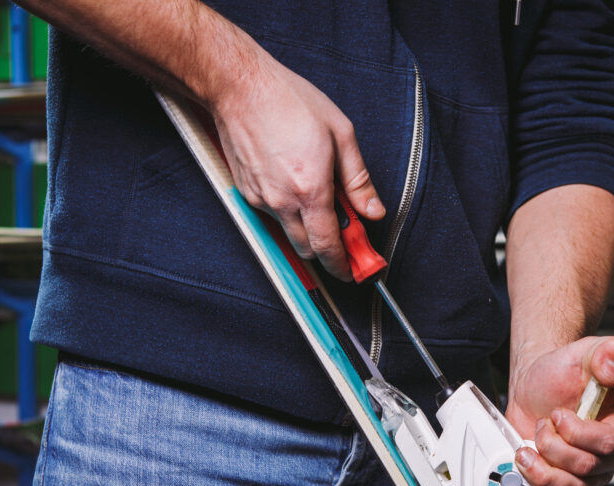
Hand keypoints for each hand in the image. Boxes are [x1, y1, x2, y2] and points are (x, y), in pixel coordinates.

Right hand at [207, 48, 384, 280]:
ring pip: (289, 233)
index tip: (354, 270)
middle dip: (328, 251)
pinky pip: (273, 215)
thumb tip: (373, 211)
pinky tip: (296, 185)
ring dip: (308, 230)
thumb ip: (359, 180)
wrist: (240, 87)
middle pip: (308, 250)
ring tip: (321, 202)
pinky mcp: (246, 192)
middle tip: (346, 237)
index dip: (343, 265)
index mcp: (311, 190)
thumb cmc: (290, 102)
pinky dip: (289, 212)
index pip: (328, 247)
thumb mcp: (341, 134)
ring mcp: (261, 199)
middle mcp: (283, 201)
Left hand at [506, 336, 613, 485]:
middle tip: (542, 425)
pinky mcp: (564, 485)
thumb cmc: (564, 371)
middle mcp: (610, 455)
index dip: (577, 432)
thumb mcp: (585, 352)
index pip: (607, 443)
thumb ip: (608, 353)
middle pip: (585, 469)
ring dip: (542, 471)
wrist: (537, 383)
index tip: (558, 415)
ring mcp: (588, 474)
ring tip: (526, 449)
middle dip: (554, 446)